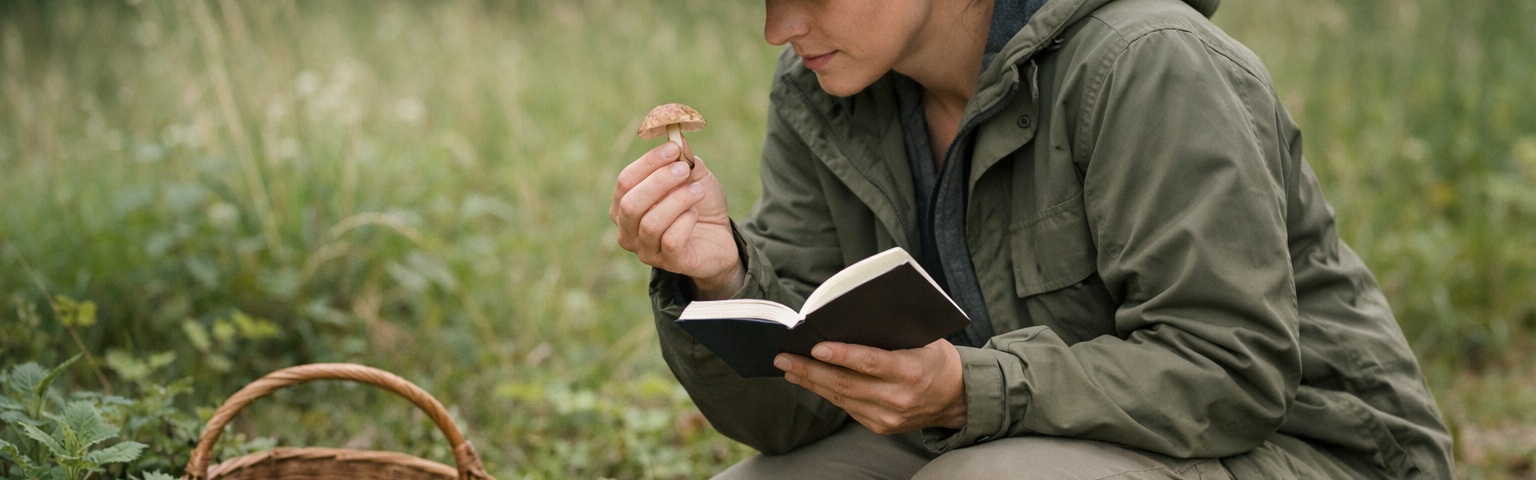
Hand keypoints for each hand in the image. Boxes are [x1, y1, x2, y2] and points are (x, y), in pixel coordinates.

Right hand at [610, 140, 743, 298]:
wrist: (719, 236)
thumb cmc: (697, 204)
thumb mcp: (693, 176)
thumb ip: (683, 158)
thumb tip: (677, 137)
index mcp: (624, 205)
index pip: (625, 181)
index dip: (648, 163)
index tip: (673, 148)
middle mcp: (627, 230)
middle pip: (630, 204)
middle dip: (659, 182)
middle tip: (685, 169)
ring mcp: (645, 250)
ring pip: (650, 223)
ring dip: (678, 201)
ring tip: (698, 191)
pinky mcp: (668, 263)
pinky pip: (670, 241)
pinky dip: (685, 222)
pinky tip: (695, 214)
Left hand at [775, 339, 966, 434]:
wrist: (957, 399)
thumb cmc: (936, 360)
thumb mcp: (924, 339)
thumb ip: (890, 333)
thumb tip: (846, 319)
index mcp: (911, 371)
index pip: (871, 362)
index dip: (842, 355)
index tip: (816, 347)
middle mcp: (898, 398)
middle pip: (846, 383)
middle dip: (811, 370)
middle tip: (783, 357)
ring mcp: (888, 416)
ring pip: (842, 398)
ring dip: (811, 382)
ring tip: (789, 367)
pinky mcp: (881, 426)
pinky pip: (847, 408)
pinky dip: (827, 393)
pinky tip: (811, 381)